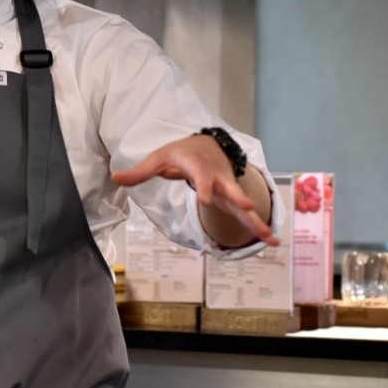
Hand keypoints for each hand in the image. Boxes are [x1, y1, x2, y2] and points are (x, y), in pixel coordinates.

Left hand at [112, 135, 277, 247]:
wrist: (207, 145)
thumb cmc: (180, 153)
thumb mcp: (158, 159)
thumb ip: (139, 172)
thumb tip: (115, 178)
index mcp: (199, 167)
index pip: (201, 178)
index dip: (204, 187)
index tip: (206, 200)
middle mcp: (217, 178)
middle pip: (229, 188)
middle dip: (237, 197)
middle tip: (247, 206)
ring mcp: (227, 189)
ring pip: (242, 205)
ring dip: (255, 220)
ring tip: (271, 238)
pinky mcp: (232, 199)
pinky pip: (246, 215)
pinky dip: (259, 227)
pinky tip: (273, 243)